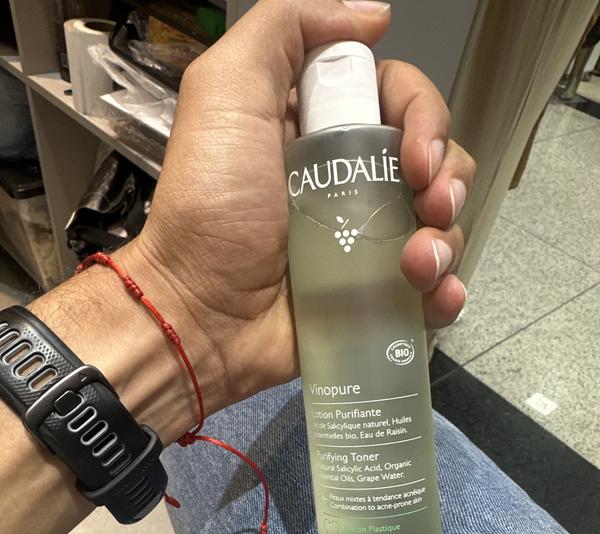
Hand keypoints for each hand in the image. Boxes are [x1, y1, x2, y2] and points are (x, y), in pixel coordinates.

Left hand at [125, 0, 475, 414]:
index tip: (415, 156)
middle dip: (448, 179)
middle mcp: (351, 182)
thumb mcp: (226, 93)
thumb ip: (284, 29)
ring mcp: (365, 244)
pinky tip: (435, 297)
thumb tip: (374, 16)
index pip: (403, 101)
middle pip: (435, 160)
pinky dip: (446, 292)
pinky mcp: (372, 296)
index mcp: (323, 131)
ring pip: (441, 224)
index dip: (424, 118)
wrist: (200, 314)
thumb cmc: (209, 209)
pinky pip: (432, 287)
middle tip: (429, 207)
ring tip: (416, 267)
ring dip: (446, 241)